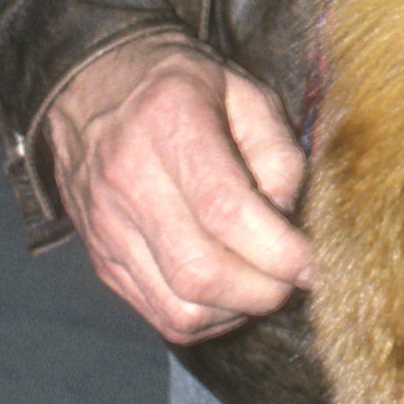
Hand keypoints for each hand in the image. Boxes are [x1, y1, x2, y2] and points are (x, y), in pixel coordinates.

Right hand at [43, 36, 313, 340]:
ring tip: (262, 283)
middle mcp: (128, 181)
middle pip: (201, 272)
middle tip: (294, 276)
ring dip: (236, 311)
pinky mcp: (102, 259)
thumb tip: (286, 218)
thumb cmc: (180, 85)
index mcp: (169, 123)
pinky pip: (159, 314)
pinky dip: (206, 318)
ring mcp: (108, 228)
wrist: (91, 84)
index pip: (224, 210)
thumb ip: (277, 150)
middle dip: (264, 290)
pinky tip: (229, 293)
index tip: (312, 262)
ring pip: (179, 308)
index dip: (278, 249)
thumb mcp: (243, 90)